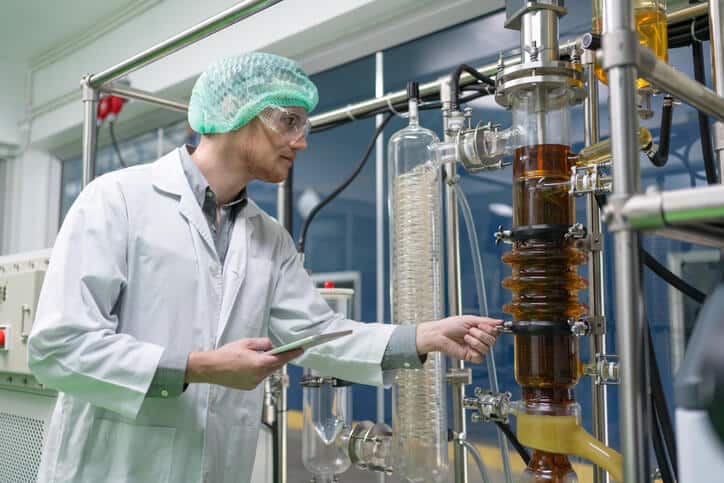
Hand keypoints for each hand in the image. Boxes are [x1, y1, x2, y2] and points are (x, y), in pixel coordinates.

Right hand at [185, 338, 302, 389]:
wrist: (211, 368)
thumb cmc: (227, 354)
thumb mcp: (246, 343)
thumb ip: (263, 343)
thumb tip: (272, 346)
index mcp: (260, 363)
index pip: (282, 358)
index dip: (293, 353)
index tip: (301, 349)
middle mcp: (259, 375)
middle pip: (276, 366)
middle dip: (281, 358)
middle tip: (286, 350)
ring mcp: (254, 382)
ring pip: (268, 372)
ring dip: (269, 364)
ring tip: (265, 356)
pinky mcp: (249, 386)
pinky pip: (260, 377)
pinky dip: (260, 370)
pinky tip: (253, 365)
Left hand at [416, 315, 501, 362]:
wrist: (439, 334)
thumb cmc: (451, 326)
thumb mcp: (470, 320)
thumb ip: (486, 321)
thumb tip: (500, 321)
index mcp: (480, 330)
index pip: (495, 332)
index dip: (491, 329)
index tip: (483, 325)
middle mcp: (479, 340)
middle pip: (493, 340)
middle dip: (483, 334)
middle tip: (471, 330)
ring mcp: (475, 349)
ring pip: (487, 348)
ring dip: (476, 340)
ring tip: (466, 337)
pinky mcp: (471, 357)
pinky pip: (481, 357)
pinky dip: (474, 350)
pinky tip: (466, 345)